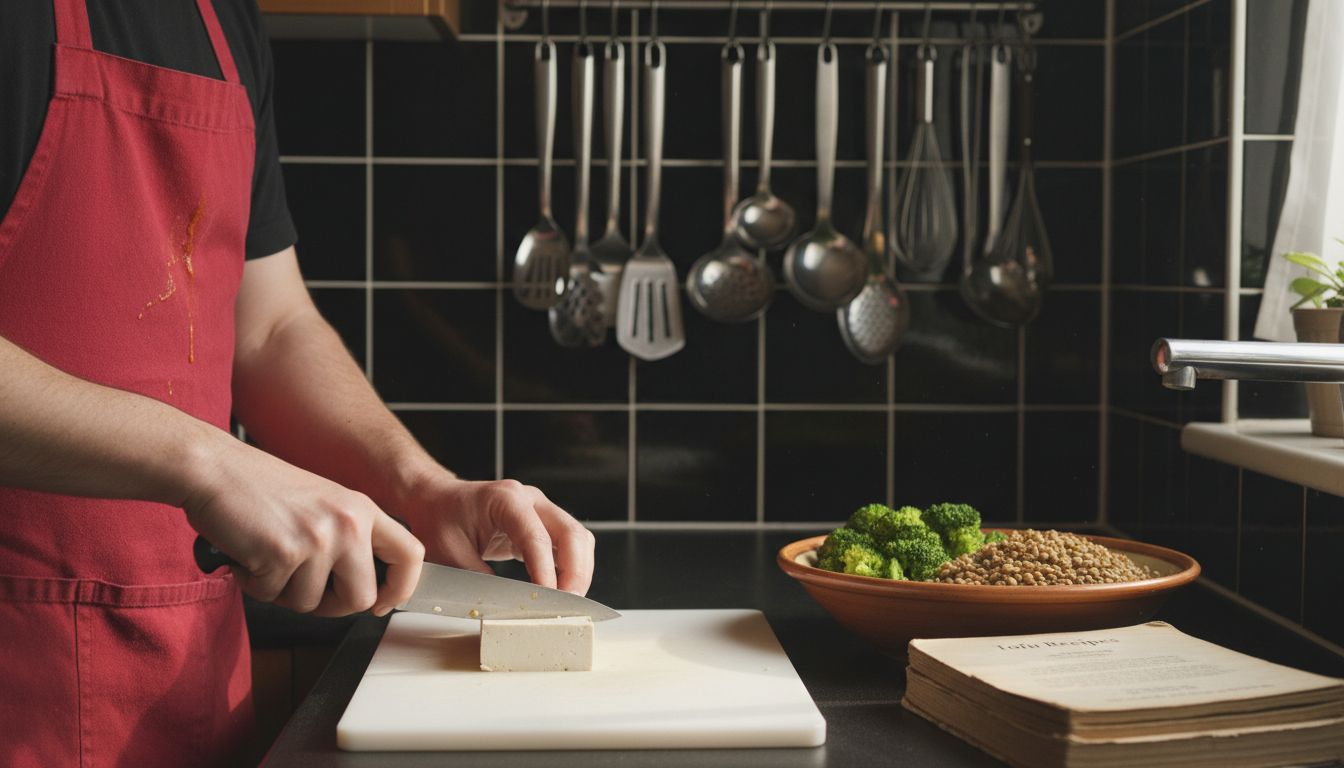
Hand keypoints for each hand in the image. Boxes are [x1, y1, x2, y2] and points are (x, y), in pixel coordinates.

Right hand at [183, 433, 424, 616]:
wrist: (213, 468)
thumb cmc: (259, 488)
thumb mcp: (323, 503)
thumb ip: (348, 538)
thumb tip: (365, 590)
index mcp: (362, 509)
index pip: (410, 554)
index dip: (400, 588)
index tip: (382, 602)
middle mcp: (348, 523)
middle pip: (361, 598)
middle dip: (330, 605)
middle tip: (301, 586)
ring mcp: (317, 538)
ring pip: (310, 604)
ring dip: (282, 591)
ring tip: (267, 556)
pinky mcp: (283, 553)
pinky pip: (272, 596)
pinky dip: (255, 584)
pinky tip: (248, 555)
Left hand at [396, 473, 595, 594]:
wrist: (435, 501)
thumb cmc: (438, 520)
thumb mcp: (449, 553)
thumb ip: (479, 580)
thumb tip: (506, 607)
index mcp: (506, 499)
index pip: (537, 537)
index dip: (546, 571)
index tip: (548, 600)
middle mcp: (530, 500)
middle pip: (572, 534)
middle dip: (575, 573)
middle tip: (569, 606)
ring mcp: (540, 510)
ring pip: (578, 540)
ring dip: (578, 573)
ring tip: (568, 603)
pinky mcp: (541, 525)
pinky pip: (567, 546)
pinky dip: (570, 570)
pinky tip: (562, 591)